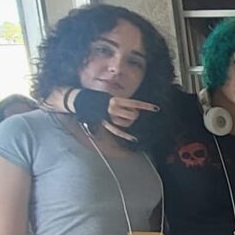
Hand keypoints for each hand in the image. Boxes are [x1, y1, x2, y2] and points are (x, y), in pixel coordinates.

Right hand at [43, 89, 157, 140]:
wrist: (79, 99)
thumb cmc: (95, 96)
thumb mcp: (109, 95)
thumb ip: (121, 101)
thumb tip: (132, 107)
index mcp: (115, 99)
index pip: (134, 103)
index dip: (146, 106)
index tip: (156, 108)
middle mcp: (112, 108)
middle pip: (133, 115)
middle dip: (135, 114)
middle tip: (132, 112)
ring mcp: (108, 117)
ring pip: (126, 123)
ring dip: (129, 121)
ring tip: (126, 117)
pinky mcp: (104, 123)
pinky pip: (116, 131)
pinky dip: (125, 135)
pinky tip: (134, 138)